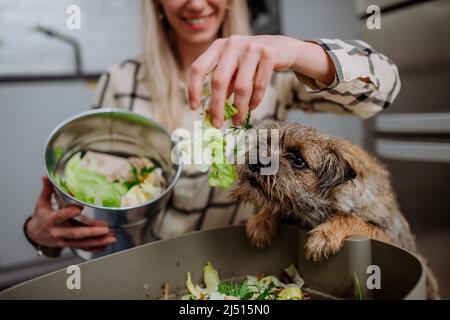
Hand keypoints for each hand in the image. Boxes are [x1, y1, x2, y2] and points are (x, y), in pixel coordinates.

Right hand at [26, 177, 116, 252]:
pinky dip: (95, 247)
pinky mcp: (69, 245)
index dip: (68, 213)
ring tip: (112, 237)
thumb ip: (47, 190)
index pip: (59, 216)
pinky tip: (106, 244)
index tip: (79, 208)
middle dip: (91, 232)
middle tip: (105, 229)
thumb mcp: (41, 203)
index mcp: (51, 220)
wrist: (34, 235)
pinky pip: (83, 248)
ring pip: (82, 243)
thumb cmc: (41, 217)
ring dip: (98, 241)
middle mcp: (58, 232)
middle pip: (75, 233)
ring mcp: (64, 241)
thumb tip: (47, 176)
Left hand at [188, 35, 334, 127]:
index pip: (199, 68)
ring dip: (238, 108)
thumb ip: (222, 84)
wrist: (282, 48)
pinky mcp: (269, 54)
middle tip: (217, 124)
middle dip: (217, 106)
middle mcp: (232, 44)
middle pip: (219, 80)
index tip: (194, 108)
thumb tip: (211, 111)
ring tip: (237, 120)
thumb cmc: (252, 62)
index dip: (194, 89)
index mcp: (218, 46)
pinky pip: (259, 85)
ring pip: (241, 86)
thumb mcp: (234, 69)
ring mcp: (251, 48)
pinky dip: (255, 101)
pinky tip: (251, 107)